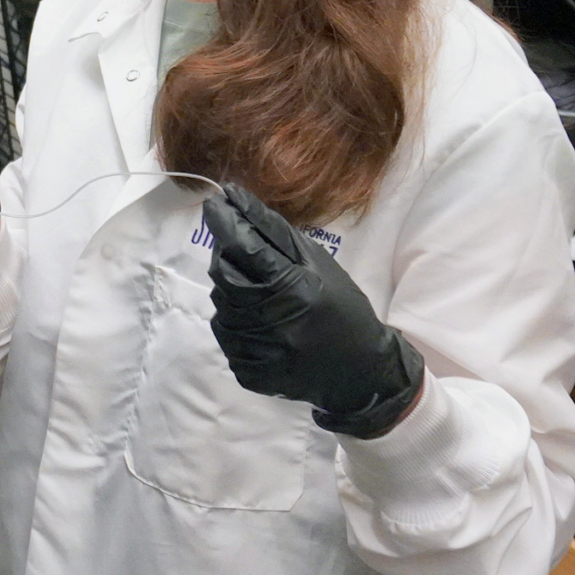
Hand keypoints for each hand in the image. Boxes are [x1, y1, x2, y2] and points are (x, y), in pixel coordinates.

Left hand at [204, 183, 423, 437]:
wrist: (359, 372)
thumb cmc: (342, 308)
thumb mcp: (319, 263)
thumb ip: (275, 233)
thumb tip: (236, 201)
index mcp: (297, 291)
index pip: (246, 248)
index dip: (225, 222)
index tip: (215, 202)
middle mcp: (275, 324)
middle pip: (224, 273)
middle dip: (224, 252)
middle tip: (237, 245)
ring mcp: (259, 353)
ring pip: (220, 303)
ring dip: (230, 287)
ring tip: (258, 288)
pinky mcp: (248, 373)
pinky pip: (224, 335)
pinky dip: (234, 318)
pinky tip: (259, 318)